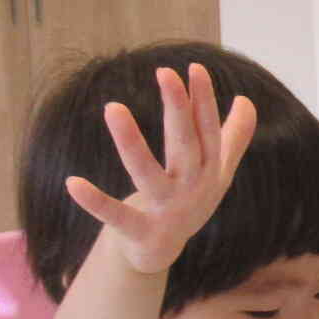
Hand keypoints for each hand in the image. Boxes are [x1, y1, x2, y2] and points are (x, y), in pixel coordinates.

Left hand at [63, 63, 256, 275]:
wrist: (161, 251)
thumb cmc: (188, 202)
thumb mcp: (216, 171)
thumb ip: (233, 137)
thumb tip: (246, 101)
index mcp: (209, 171)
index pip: (207, 131)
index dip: (202, 101)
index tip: (194, 68)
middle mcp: (192, 190)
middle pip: (185, 145)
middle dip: (178, 109)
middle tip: (165, 73)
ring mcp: (166, 212)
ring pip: (147, 174)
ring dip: (130, 143)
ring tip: (112, 107)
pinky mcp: (139, 233)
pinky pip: (116, 216)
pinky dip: (95, 202)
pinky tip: (72, 183)